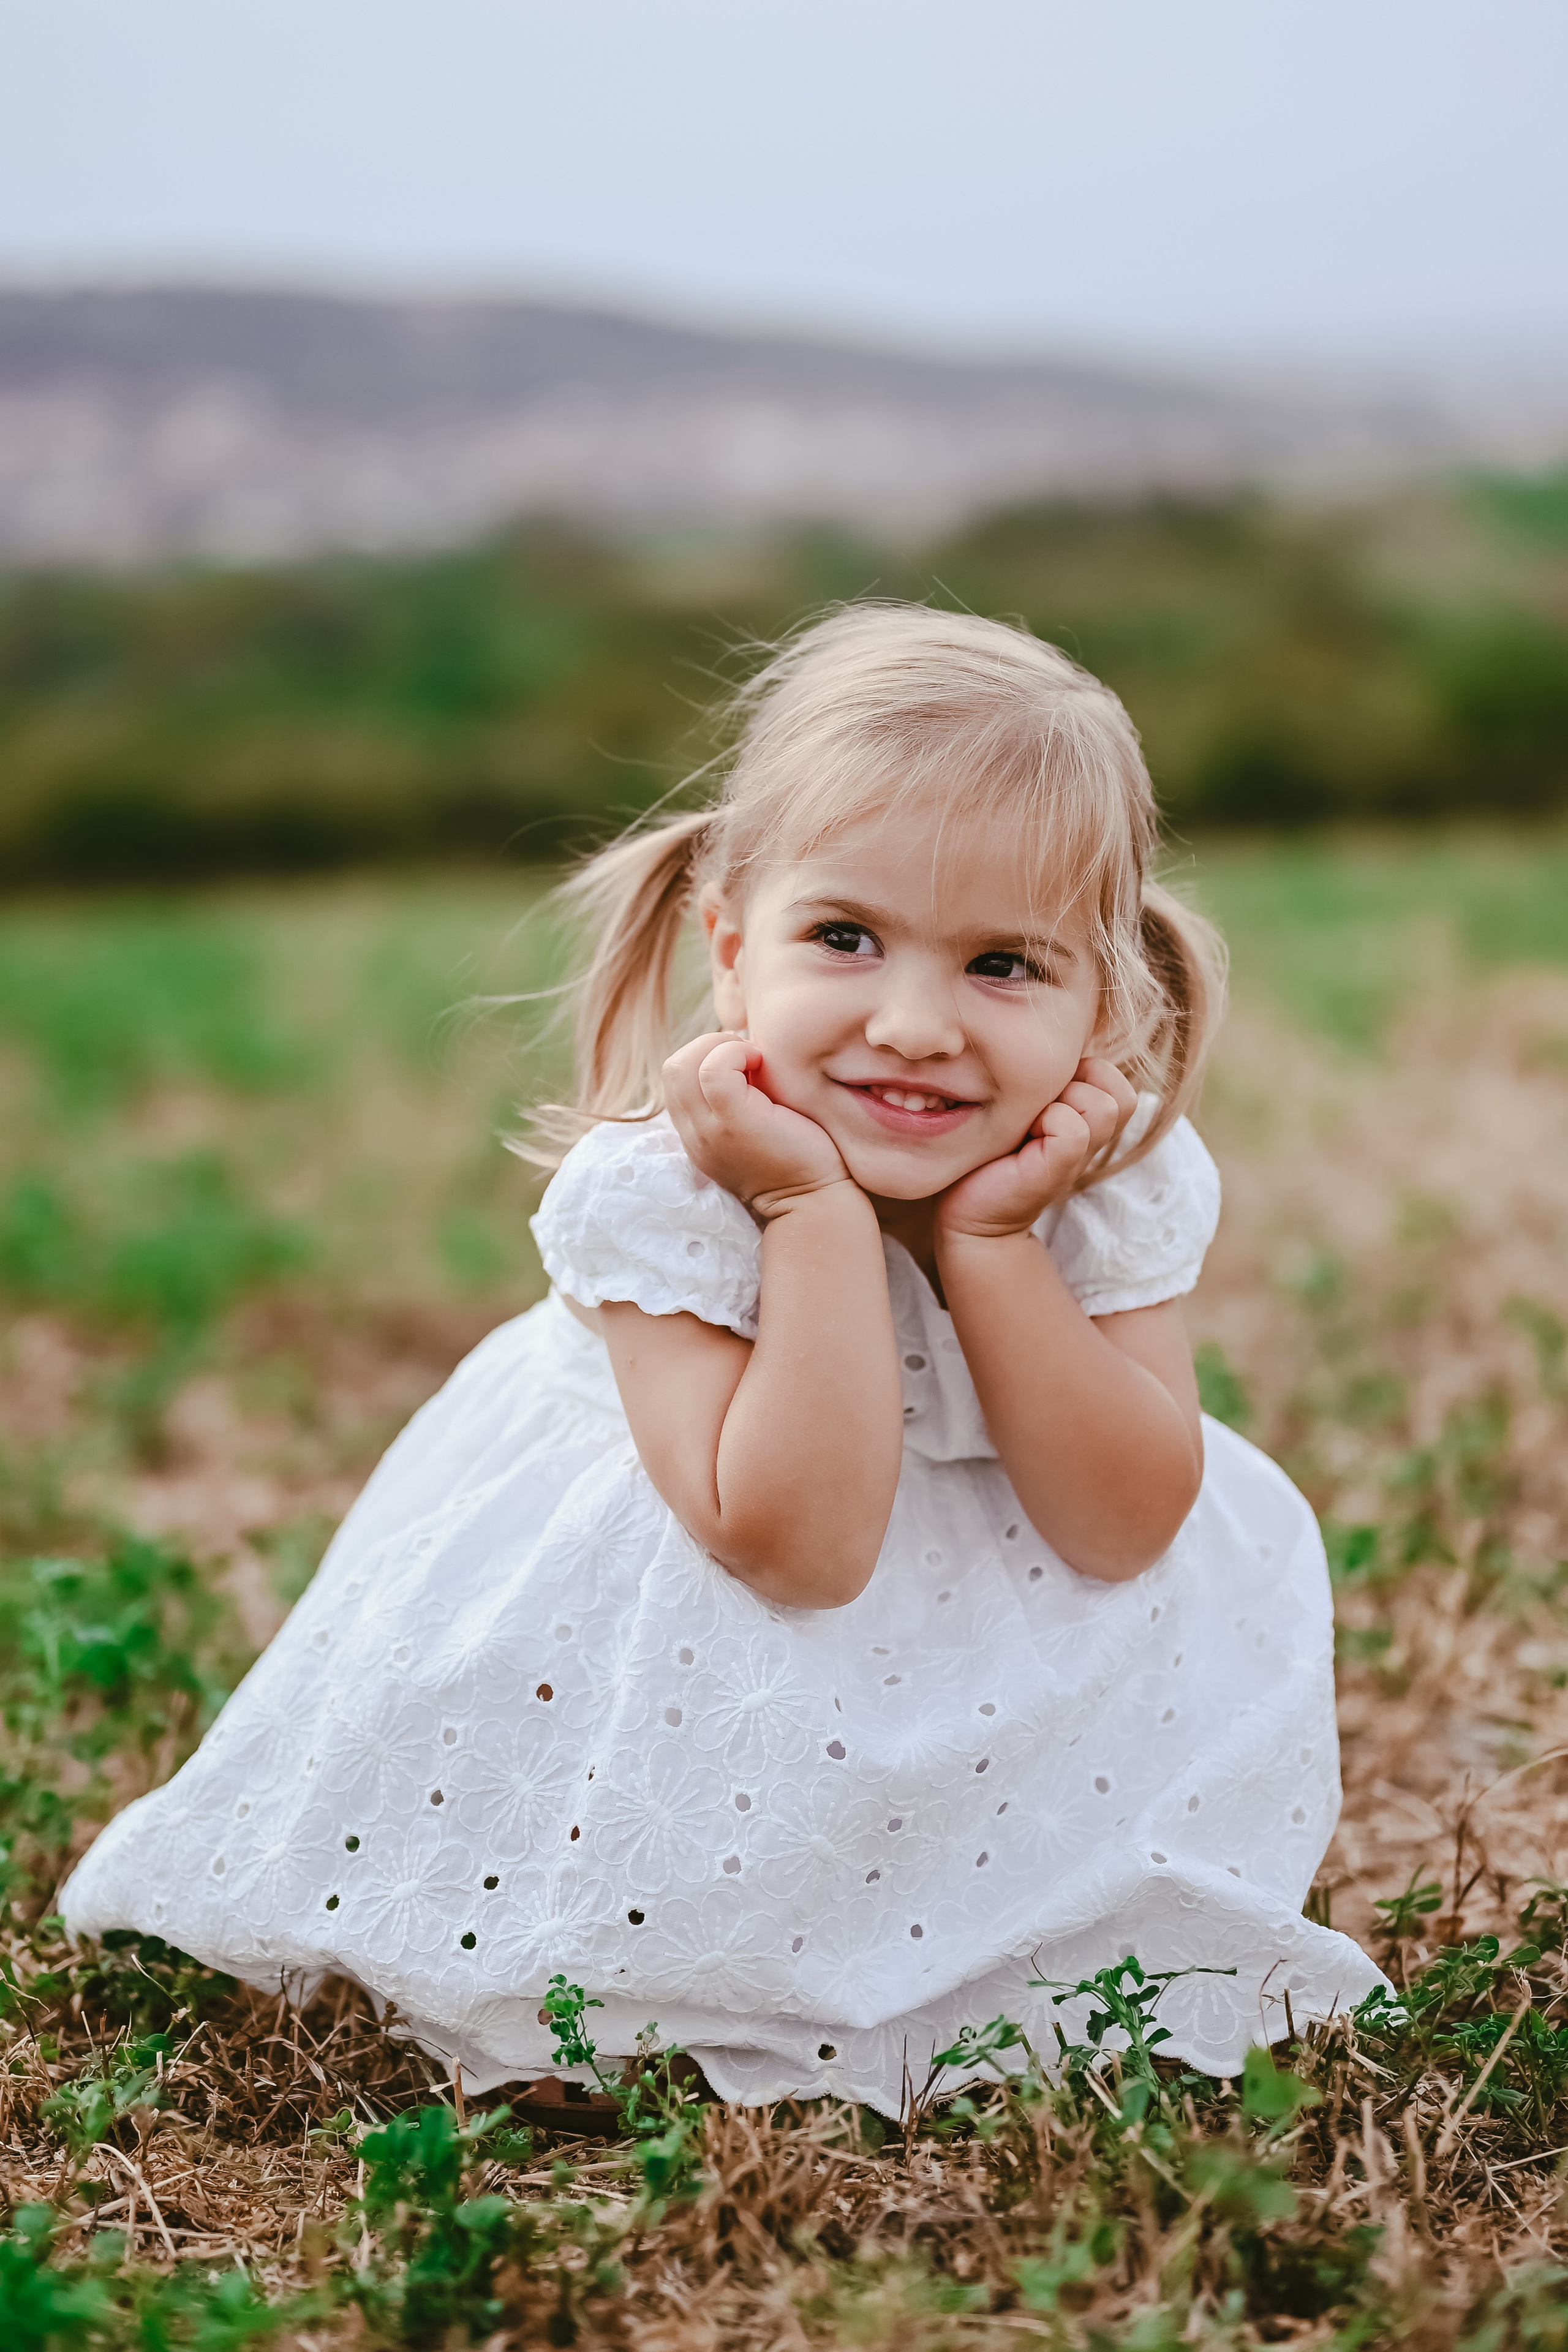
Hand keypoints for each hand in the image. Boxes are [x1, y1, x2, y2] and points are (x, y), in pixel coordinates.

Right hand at [663, 1033, 851, 1218]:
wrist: (816, 1202)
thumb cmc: (801, 1159)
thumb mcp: (756, 1127)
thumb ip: (739, 1099)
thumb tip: (746, 1049)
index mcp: (698, 1134)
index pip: (676, 1079)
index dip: (707, 1057)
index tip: (746, 1063)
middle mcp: (695, 1134)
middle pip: (672, 1067)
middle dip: (708, 1045)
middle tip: (749, 1056)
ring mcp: (709, 1130)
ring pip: (682, 1065)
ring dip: (720, 1047)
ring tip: (755, 1059)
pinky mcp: (732, 1123)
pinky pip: (714, 1070)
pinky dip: (736, 1053)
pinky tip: (764, 1063)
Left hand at [936, 1057, 1138, 1243]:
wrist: (966, 1208)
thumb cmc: (989, 1148)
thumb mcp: (1022, 1100)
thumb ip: (1046, 1075)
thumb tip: (1053, 1038)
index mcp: (1085, 1113)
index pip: (1110, 1072)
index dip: (1075, 1072)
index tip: (1037, 1096)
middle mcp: (1092, 1135)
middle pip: (1116, 1088)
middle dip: (1073, 1085)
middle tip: (1033, 1110)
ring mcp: (1080, 1156)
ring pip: (1103, 1105)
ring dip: (1061, 1104)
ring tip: (1028, 1124)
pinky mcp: (1060, 1171)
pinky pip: (1075, 1129)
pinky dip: (1049, 1124)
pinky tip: (1023, 1139)